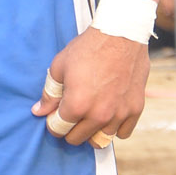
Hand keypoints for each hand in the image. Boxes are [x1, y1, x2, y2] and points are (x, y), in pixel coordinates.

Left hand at [30, 27, 149, 145]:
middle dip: (70, 129)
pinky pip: (122, 133)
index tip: (56, 114)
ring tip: (90, 114)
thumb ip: (49, 93)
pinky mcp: (135, 109)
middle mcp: (99, 115)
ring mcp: (119, 114)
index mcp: (77, 105)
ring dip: (92, 130)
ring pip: (100, 140)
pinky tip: (109, 114)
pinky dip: (114, 128)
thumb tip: (39, 111)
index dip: (53, 122)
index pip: (58, 130)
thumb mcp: (60, 66)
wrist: (121, 34)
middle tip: (71, 114)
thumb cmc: (88, 47)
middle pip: (77, 139)